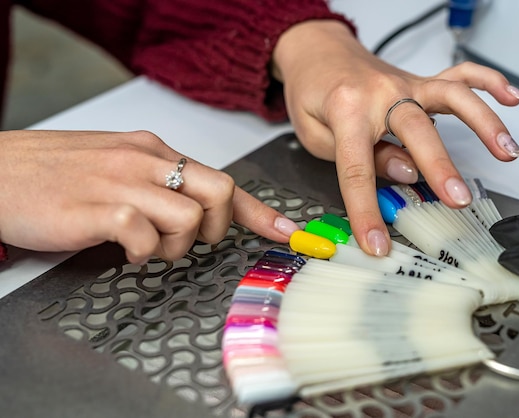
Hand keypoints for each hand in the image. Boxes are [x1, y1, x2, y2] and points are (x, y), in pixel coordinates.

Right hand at [0, 130, 298, 263]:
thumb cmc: (55, 173)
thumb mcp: (117, 167)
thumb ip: (158, 183)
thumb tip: (195, 211)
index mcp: (153, 150)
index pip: (221, 179)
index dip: (259, 211)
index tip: (286, 231)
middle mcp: (145, 160)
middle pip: (219, 192)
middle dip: (215, 227)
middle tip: (189, 240)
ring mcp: (124, 182)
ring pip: (189, 219)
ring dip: (174, 245)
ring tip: (143, 244)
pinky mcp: (101, 208)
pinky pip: (146, 237)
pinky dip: (141, 253)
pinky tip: (121, 248)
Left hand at [272, 20, 518, 255]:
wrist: (318, 50)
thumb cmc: (314, 93)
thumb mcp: (316, 133)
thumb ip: (358, 155)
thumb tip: (405, 172)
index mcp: (347, 110)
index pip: (358, 169)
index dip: (366, 210)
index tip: (377, 243)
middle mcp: (383, 93)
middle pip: (416, 130)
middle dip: (439, 166)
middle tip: (457, 199)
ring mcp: (407, 85)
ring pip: (452, 97)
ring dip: (484, 124)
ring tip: (507, 153)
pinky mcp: (420, 82)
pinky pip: (460, 75)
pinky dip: (489, 83)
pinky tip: (511, 99)